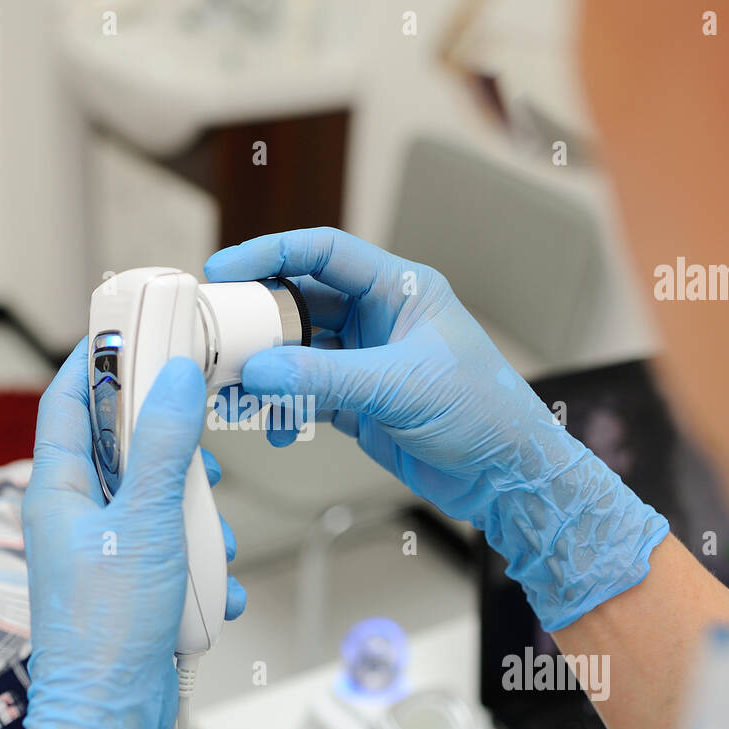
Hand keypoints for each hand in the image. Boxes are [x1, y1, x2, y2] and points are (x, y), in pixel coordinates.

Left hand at [0, 340, 244, 728]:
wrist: (110, 719)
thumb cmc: (107, 629)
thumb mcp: (145, 521)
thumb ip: (162, 446)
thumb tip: (175, 377)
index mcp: (56, 491)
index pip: (69, 402)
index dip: (97, 361)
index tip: (132, 331)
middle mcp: (74, 518)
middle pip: (122, 450)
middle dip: (170, 449)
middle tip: (200, 441)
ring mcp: (102, 554)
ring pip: (156, 504)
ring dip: (195, 518)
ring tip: (212, 539)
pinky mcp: (130, 589)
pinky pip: (172, 556)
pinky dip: (199, 569)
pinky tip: (215, 593)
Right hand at [205, 227, 666, 630]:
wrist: (505, 475)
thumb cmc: (484, 413)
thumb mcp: (399, 387)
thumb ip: (324, 378)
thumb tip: (260, 371)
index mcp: (400, 290)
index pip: (325, 252)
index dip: (272, 253)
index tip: (226, 269)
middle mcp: (379, 319)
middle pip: (301, 302)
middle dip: (260, 322)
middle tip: (223, 341)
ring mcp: (366, 360)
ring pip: (297, 352)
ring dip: (268, 372)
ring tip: (242, 393)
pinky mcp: (358, 401)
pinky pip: (305, 392)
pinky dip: (285, 407)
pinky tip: (278, 426)